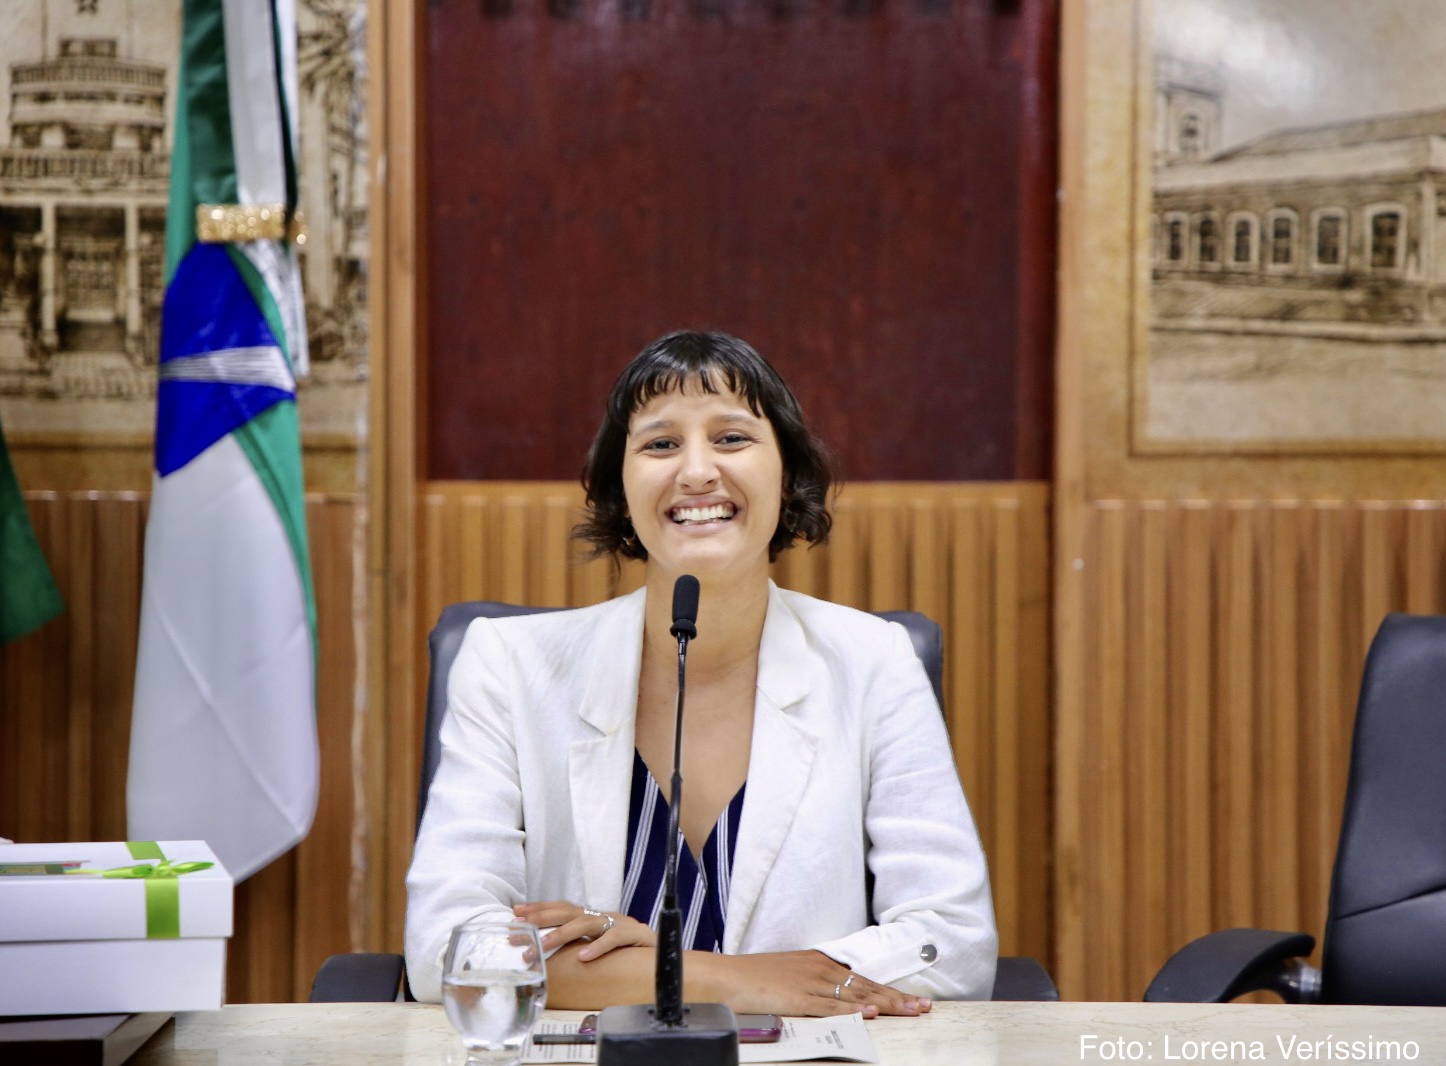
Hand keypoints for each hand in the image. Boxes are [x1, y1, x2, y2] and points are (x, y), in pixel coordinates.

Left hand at [513, 900, 655, 960]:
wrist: (666, 953)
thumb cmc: (629, 951)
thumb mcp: (600, 943)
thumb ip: (579, 943)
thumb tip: (545, 949)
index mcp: (594, 917)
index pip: (563, 908)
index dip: (540, 908)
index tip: (516, 913)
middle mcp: (604, 916)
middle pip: (569, 911)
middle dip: (542, 918)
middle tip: (520, 929)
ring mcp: (619, 923)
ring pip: (587, 923)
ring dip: (562, 934)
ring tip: (544, 945)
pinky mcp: (635, 935)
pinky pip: (614, 938)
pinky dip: (598, 946)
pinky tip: (584, 956)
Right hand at [698, 950, 931, 1018]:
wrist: (725, 976)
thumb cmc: (754, 979)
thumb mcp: (790, 976)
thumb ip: (814, 986)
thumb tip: (836, 1000)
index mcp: (819, 963)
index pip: (862, 978)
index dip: (889, 990)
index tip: (914, 999)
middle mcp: (819, 969)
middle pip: (866, 985)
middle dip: (898, 998)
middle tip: (924, 1007)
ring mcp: (809, 983)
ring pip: (855, 995)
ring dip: (885, 1004)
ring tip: (910, 1011)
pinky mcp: (797, 998)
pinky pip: (829, 1006)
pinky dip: (851, 1009)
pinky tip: (869, 1013)